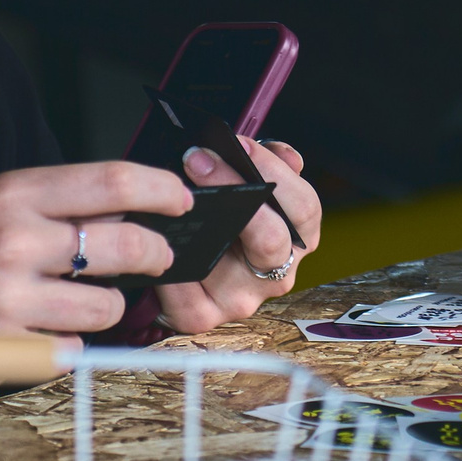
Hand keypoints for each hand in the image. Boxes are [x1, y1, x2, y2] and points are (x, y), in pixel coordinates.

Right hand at [0, 161, 191, 334]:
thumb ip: (54, 206)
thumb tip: (130, 209)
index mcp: (12, 194)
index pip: (112, 181)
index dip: (161, 189)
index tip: (181, 200)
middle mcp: (12, 239)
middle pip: (126, 243)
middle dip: (157, 254)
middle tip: (158, 259)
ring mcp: (9, 295)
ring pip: (109, 305)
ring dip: (108, 308)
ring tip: (76, 303)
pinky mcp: (7, 347)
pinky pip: (74, 347)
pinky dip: (67, 343)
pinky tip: (37, 332)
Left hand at [157, 138, 322, 333]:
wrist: (183, 260)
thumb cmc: (222, 218)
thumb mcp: (252, 187)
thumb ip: (269, 166)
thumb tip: (282, 154)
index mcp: (295, 238)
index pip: (304, 208)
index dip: (275, 171)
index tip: (240, 144)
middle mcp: (275, 273)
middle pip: (273, 239)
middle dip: (234, 188)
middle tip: (199, 160)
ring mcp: (240, 299)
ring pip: (227, 268)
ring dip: (197, 227)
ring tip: (172, 192)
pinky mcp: (202, 316)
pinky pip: (186, 296)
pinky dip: (170, 266)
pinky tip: (157, 237)